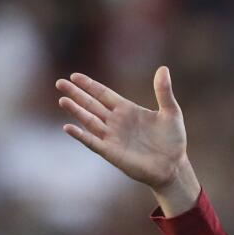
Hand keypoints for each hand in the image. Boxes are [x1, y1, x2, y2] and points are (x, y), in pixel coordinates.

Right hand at [57, 67, 189, 190]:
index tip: (75, 76)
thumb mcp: (171, 112)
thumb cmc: (173, 140)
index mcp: (127, 109)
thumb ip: (164, 92)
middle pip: (92, 104)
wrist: (173, 166)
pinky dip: (81, 135)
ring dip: (76, 111)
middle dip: (76, 94)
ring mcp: (112, 137)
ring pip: (89, 120)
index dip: (89, 85)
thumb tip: (163, 68)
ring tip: (62, 100)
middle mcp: (116, 121)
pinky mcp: (111, 152)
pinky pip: (92, 142)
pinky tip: (68, 127)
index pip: (104, 94)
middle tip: (60, 82)